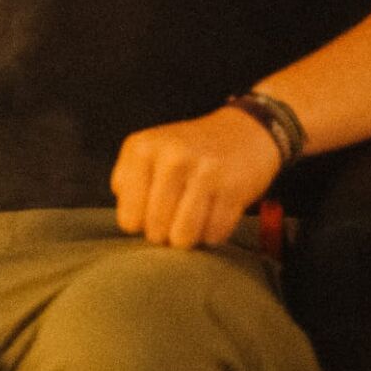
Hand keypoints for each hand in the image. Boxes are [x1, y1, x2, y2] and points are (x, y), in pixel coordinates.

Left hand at [110, 107, 281, 248]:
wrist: (244, 132)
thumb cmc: (187, 151)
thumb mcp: (147, 151)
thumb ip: (126, 183)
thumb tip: (130, 221)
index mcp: (143, 149)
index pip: (129, 219)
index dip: (141, 225)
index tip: (151, 212)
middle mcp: (172, 157)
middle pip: (156, 231)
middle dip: (165, 234)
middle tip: (174, 216)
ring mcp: (205, 171)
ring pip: (183, 237)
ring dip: (188, 238)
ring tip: (191, 220)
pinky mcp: (233, 187)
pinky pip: (214, 234)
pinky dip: (213, 233)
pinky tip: (213, 213)